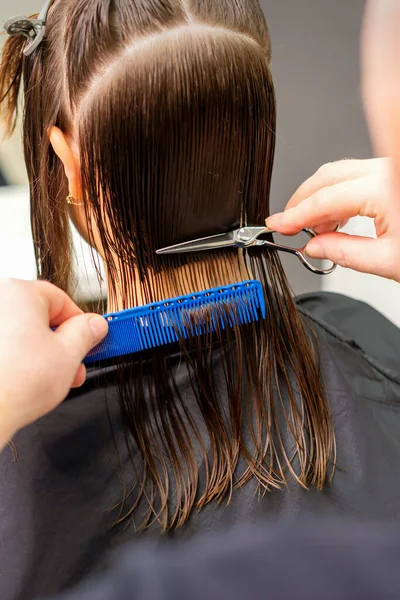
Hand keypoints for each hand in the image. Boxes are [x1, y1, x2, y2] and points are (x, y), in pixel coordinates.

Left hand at [0, 279, 107, 446]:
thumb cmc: (13, 384)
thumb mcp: (68, 356)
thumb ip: (86, 334)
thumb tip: (93, 325)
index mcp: (19, 292)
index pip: (62, 301)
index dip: (81, 324)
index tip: (91, 339)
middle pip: (40, 317)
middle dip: (62, 346)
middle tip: (73, 367)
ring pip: (21, 333)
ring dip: (41, 354)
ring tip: (51, 380)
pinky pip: (5, 344)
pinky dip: (17, 358)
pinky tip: (27, 380)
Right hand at [266, 158, 399, 281]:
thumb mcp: (390, 261)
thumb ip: (346, 253)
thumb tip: (314, 247)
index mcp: (384, 189)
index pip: (325, 199)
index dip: (295, 214)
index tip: (277, 225)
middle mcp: (386, 170)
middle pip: (328, 176)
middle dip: (301, 201)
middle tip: (287, 224)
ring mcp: (389, 169)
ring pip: (340, 173)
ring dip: (319, 198)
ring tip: (315, 229)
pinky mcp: (392, 174)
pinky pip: (356, 176)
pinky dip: (339, 195)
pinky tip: (336, 218)